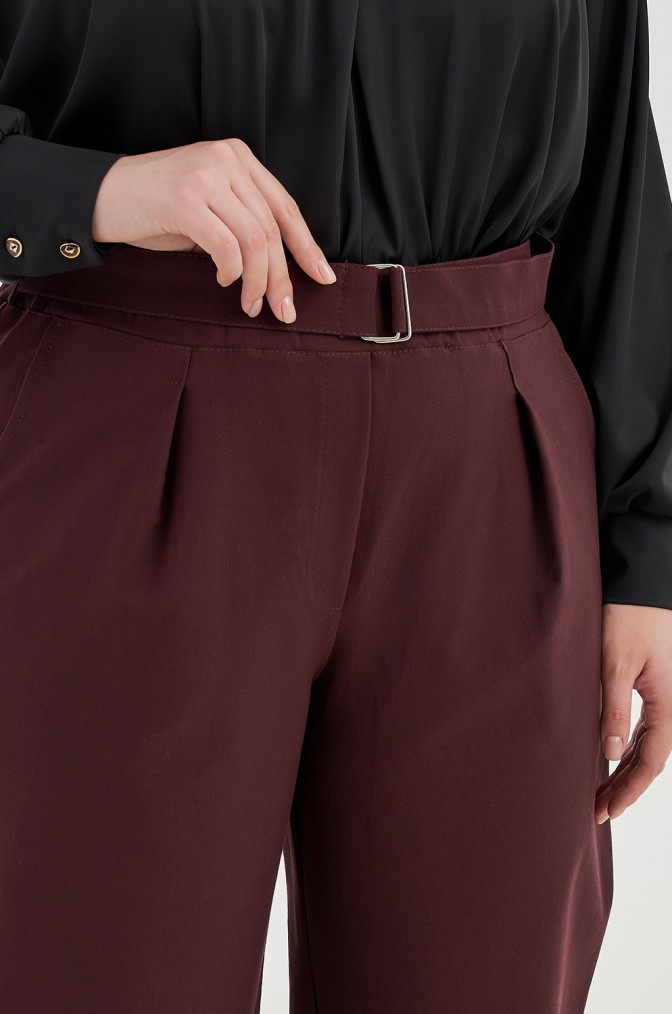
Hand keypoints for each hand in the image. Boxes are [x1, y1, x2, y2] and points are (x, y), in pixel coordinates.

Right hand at [91, 138, 337, 322]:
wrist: (101, 197)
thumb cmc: (155, 209)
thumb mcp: (209, 208)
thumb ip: (243, 223)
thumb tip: (279, 270)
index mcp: (238, 157)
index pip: (285, 207)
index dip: (307, 247)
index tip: (323, 278)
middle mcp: (226, 160)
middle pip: (272, 228)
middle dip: (282, 277)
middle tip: (284, 310)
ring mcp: (205, 176)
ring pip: (255, 240)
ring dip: (258, 282)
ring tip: (251, 305)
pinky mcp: (185, 198)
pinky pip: (226, 246)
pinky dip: (232, 272)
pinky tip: (225, 282)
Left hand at [595, 602, 671, 821]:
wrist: (639, 584)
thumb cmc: (627, 617)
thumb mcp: (615, 663)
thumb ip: (613, 708)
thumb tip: (608, 754)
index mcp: (667, 703)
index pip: (651, 761)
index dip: (629, 790)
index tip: (607, 812)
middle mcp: (671, 704)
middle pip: (649, 759)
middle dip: (624, 788)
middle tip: (597, 812)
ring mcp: (664, 696)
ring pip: (647, 745)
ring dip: (624, 770)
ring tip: (599, 793)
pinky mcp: (653, 687)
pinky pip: (644, 728)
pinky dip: (627, 748)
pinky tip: (610, 758)